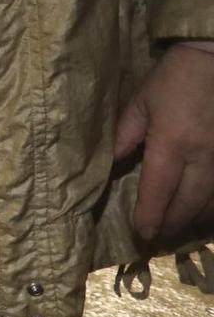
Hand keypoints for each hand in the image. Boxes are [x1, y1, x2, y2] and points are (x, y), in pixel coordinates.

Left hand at [114, 44, 213, 251]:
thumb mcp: (141, 102)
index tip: (141, 233)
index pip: (158, 189)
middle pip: (188, 203)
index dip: (150, 215)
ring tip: (179, 230)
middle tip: (157, 238)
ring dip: (195, 219)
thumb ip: (126, 135)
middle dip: (172, 224)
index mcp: (172, 143)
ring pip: (212, 201)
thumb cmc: (175, 77)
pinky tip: (206, 212)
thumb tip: (112, 164)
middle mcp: (202, 156)